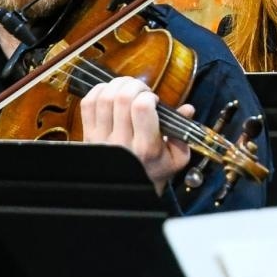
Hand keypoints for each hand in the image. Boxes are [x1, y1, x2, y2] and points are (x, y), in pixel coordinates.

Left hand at [78, 77, 191, 195]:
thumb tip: (188, 109)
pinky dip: (98, 91)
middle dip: (134, 85)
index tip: (154, 100)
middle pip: (123, 98)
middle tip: (141, 90)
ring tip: (127, 88)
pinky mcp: (88, 137)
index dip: (149, 96)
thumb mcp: (176, 158)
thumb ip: (183, 134)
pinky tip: (110, 92)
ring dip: (117, 85)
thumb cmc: (154, 171)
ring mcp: (101, 139)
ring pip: (104, 98)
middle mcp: (122, 143)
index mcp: (146, 147)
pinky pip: (88, 104)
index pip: (142, 108)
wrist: (130, 190)